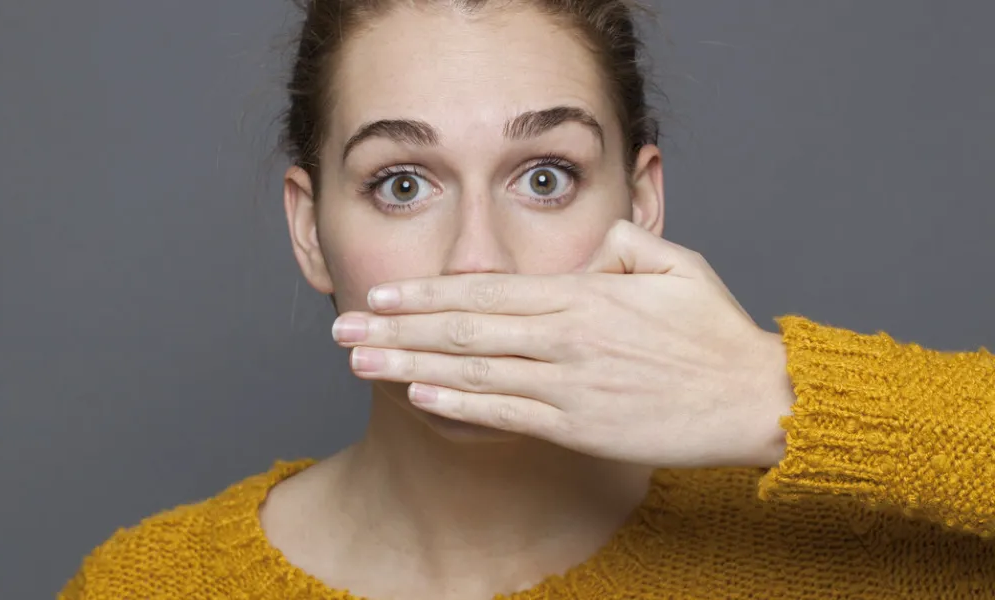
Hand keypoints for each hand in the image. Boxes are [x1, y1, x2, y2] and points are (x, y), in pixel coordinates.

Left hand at [331, 220, 794, 468]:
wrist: (754, 398)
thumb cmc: (715, 334)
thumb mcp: (677, 265)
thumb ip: (625, 245)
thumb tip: (592, 243)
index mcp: (582, 294)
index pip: (486, 291)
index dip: (427, 293)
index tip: (382, 295)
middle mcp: (564, 335)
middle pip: (464, 328)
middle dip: (397, 328)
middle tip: (343, 329)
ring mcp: (567, 383)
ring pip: (473, 371)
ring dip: (410, 364)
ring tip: (360, 363)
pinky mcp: (577, 426)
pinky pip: (506, 413)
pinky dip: (459, 404)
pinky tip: (419, 396)